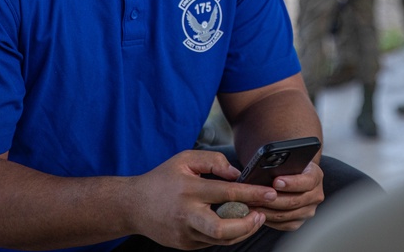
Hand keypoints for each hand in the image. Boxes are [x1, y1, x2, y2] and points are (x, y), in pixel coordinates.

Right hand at [131, 150, 278, 248]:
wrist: (133, 206)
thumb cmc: (162, 179)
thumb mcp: (184, 160)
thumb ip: (213, 161)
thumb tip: (236, 174)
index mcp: (189, 190)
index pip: (227, 193)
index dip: (252, 194)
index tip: (269, 193)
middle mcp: (187, 214)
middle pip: (224, 229)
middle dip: (249, 224)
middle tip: (262, 214)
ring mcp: (186, 233)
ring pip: (222, 240)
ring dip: (243, 231)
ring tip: (254, 218)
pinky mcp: (186, 245)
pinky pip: (213, 242)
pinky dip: (228, 234)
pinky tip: (235, 223)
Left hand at [246, 161, 324, 230]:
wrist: (297, 176)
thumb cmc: (292, 167)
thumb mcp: (291, 161)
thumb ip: (283, 165)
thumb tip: (266, 170)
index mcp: (316, 176)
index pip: (306, 181)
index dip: (291, 183)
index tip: (275, 181)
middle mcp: (316, 195)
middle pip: (294, 201)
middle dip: (273, 199)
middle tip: (258, 196)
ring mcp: (309, 210)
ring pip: (287, 215)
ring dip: (268, 210)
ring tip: (253, 204)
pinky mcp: (300, 221)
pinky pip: (284, 224)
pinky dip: (270, 220)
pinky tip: (259, 212)